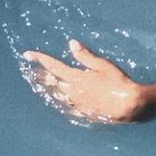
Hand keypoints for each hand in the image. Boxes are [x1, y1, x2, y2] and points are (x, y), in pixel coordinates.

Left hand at [21, 39, 149, 124]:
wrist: (128, 106)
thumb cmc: (118, 82)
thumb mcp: (103, 65)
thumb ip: (85, 56)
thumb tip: (71, 43)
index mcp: (77, 78)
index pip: (53, 66)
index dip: (40, 59)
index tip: (27, 54)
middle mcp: (73, 91)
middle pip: (53, 82)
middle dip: (41, 75)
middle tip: (31, 71)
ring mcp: (78, 103)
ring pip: (58, 95)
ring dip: (49, 88)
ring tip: (41, 84)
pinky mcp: (85, 112)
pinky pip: (68, 106)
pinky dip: (61, 100)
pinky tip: (60, 100)